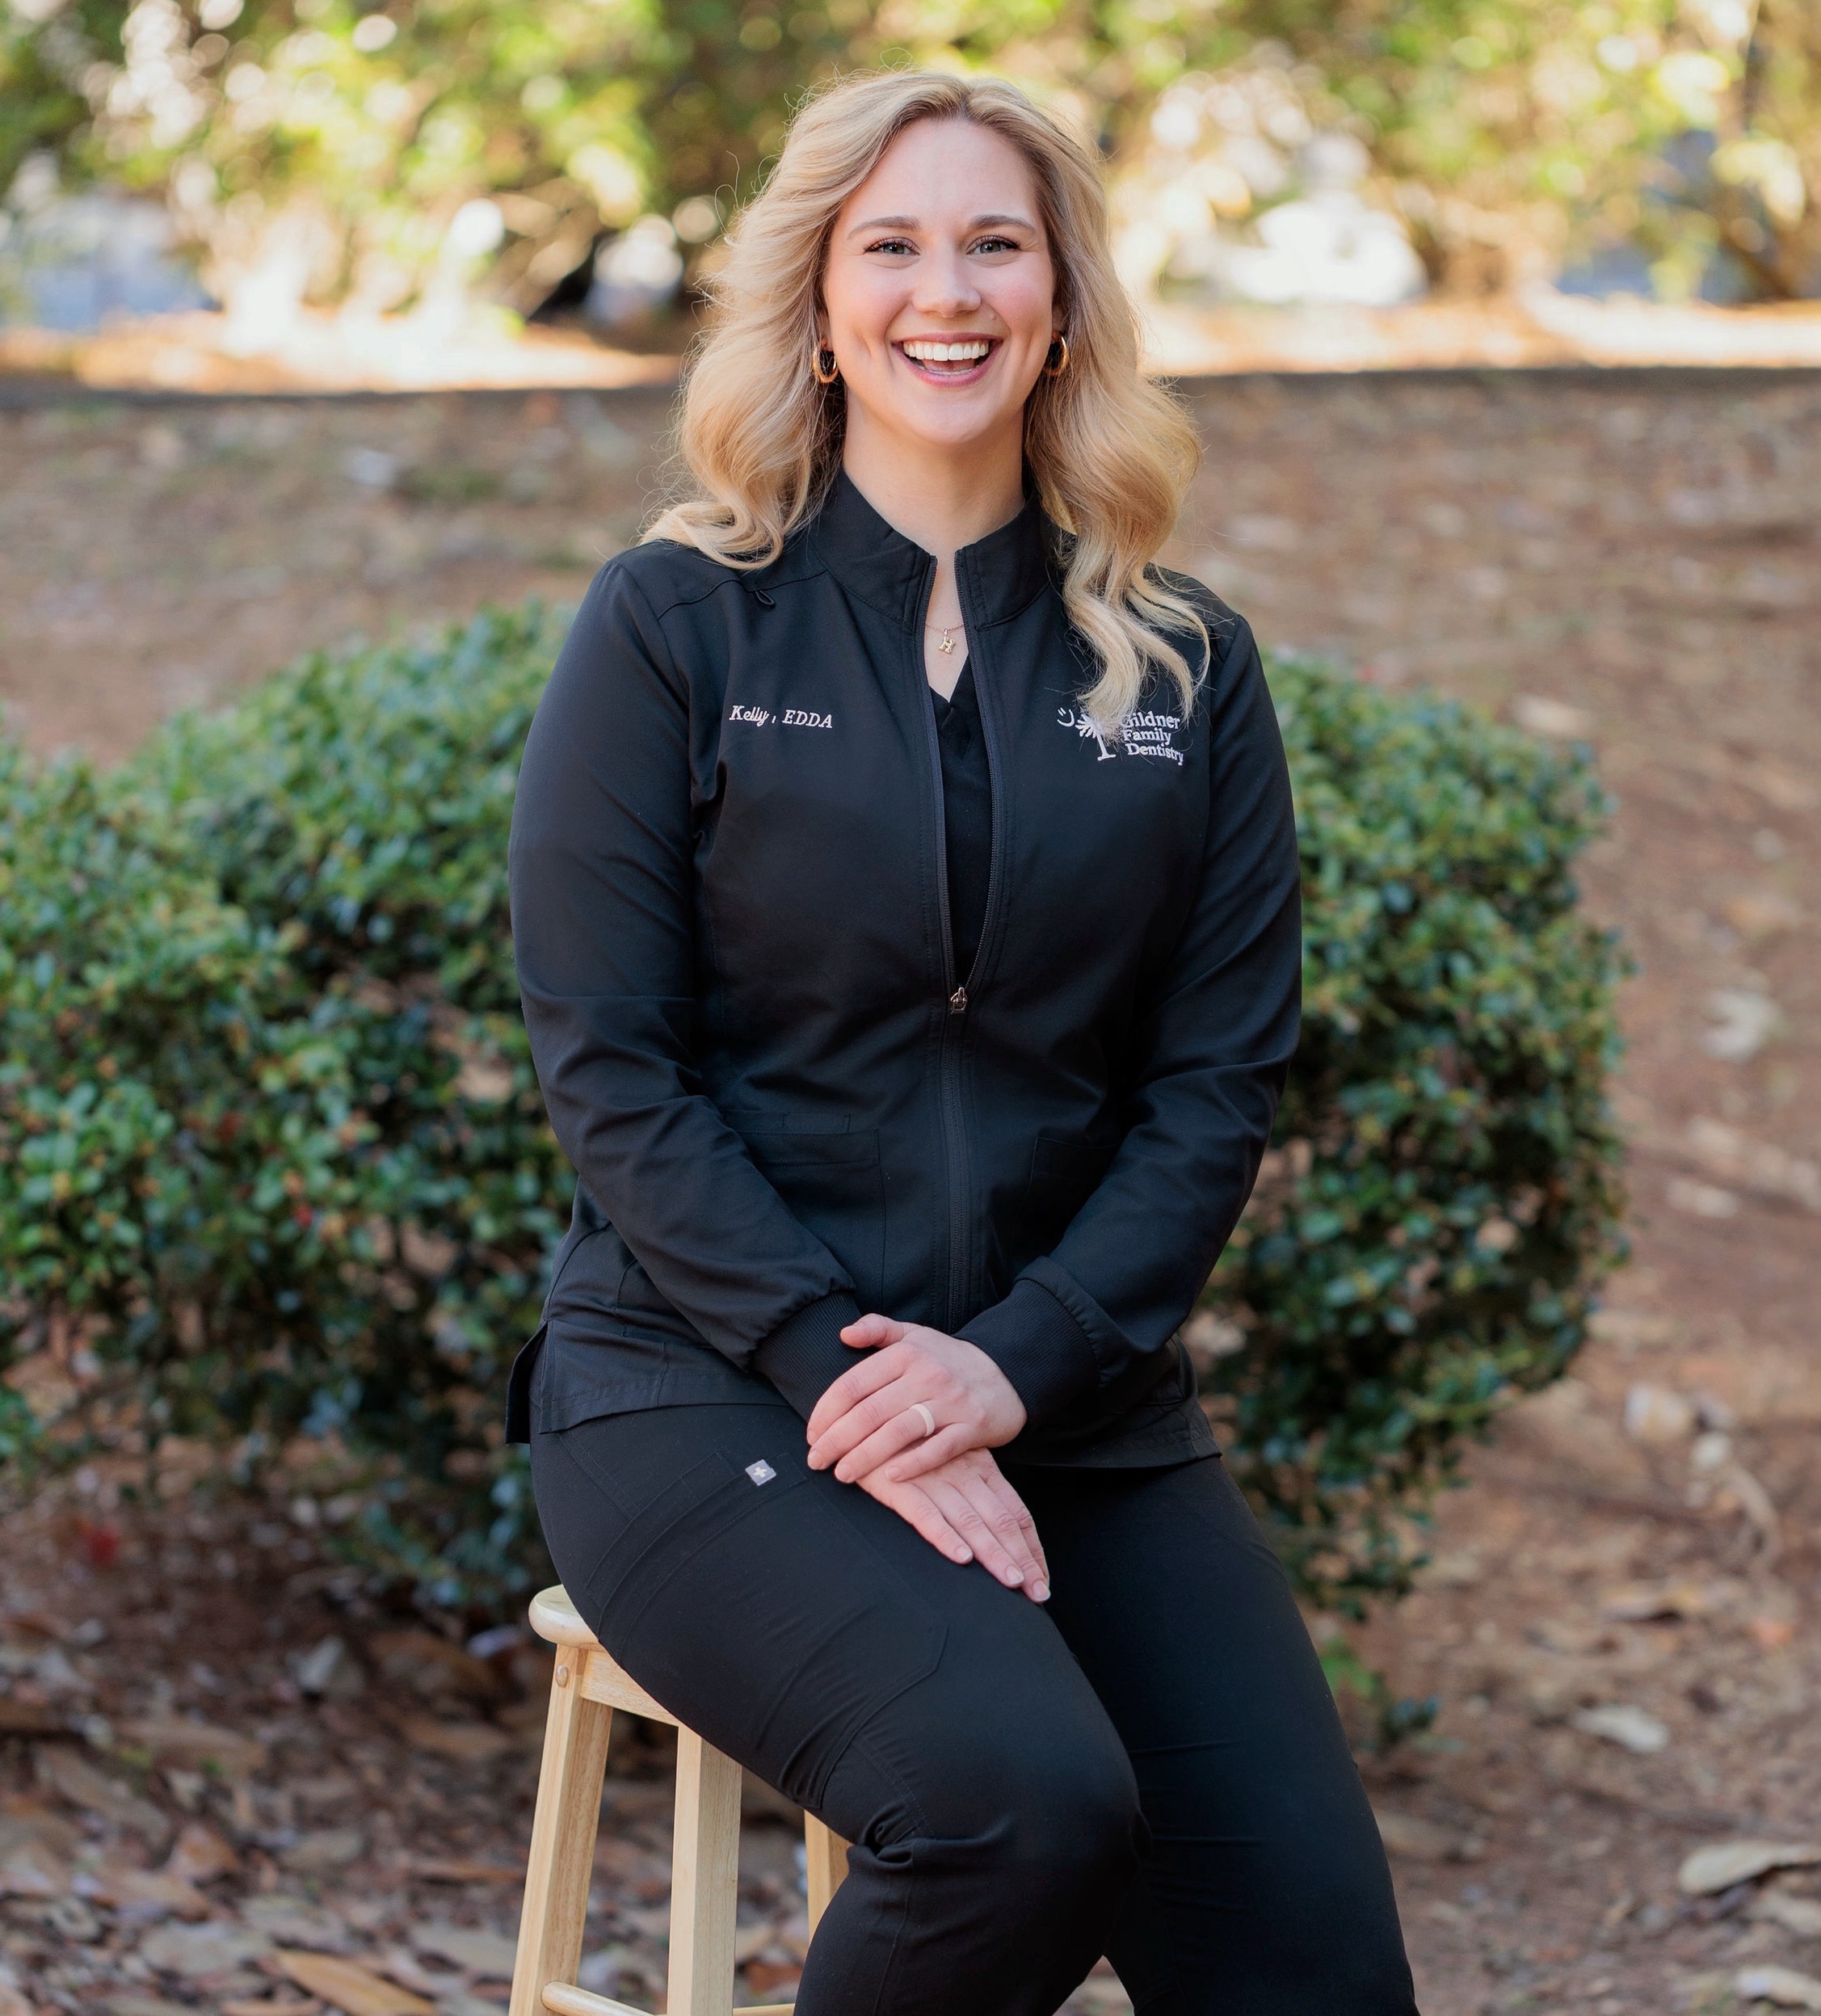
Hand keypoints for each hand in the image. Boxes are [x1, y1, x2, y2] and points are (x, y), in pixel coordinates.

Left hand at [806, 1315, 1025, 1486]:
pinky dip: (913, 1465)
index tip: (811, 1434)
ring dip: (865, 1456)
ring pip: (898, 1432)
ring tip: (842, 1474)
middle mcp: (926, 1375)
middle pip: (870, 1412)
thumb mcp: (914, 1335)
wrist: (1007, 1373)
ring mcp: (951, 1402)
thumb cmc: (948, 1359)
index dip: (826, 1411)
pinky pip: (939, 1449)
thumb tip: (843, 1333)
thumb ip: (877, 1328)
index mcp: (905, 1353)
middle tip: (816, 1461)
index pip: (854, 1384)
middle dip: (836, 1440)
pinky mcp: (972, 1427)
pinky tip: (890, 1478)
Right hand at [857, 1448, 1048, 1601]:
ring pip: (971, 1521)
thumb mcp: (950, 1457)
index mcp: (980, 1467)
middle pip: (1002, 1521)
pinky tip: (961, 1558)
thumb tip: (997, 1529)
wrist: (863, 1419)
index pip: (1016, 1512)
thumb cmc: (909, 1443)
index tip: (1043, 1578)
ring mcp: (933, 1478)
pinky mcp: (900, 1486)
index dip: (1032, 1548)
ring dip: (994, 1554)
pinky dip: (945, 1536)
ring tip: (1013, 1584)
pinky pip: (926, 1514)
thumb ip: (973, 1487)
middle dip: (1022, 1560)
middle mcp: (963, 1473)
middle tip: (1039, 1594)